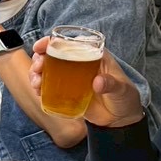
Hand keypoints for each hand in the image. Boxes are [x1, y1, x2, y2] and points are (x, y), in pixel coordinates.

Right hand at [28, 37, 144, 126]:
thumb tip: (97, 82)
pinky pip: (49, 86)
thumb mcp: (121, 89)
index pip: (70, 42)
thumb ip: (111, 84)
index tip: (40, 47)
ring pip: (48, 69)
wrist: (121, 118)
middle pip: (54, 54)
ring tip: (36, 83)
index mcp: (93, 55)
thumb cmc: (125, 98)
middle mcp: (79, 63)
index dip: (52, 42)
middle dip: (40, 59)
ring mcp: (71, 78)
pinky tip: (38, 92)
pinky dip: (40, 87)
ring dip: (36, 73)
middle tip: (37, 69)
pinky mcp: (66, 92)